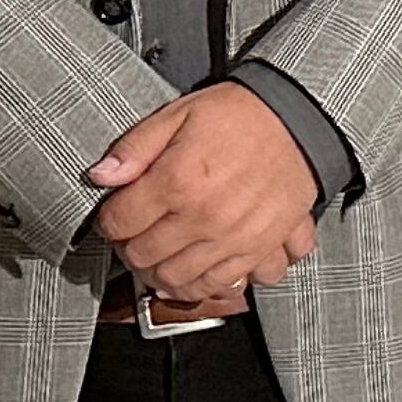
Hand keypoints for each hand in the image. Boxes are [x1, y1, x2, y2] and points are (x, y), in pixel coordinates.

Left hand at [89, 82, 319, 311]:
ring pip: (176, 281)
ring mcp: (233, 239)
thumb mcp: (179, 114)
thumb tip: (101, 175)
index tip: (114, 214)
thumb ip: (136, 146)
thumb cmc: (241, 115)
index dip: (108, 220)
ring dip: (158, 273)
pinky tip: (195, 268)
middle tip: (133, 235)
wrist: (300, 121)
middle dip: (129, 248)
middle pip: (142, 257)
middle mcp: (204, 218)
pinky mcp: (259, 250)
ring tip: (159, 255)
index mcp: (177, 181)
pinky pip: (220, 286)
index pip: (118, 223)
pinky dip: (201, 284)